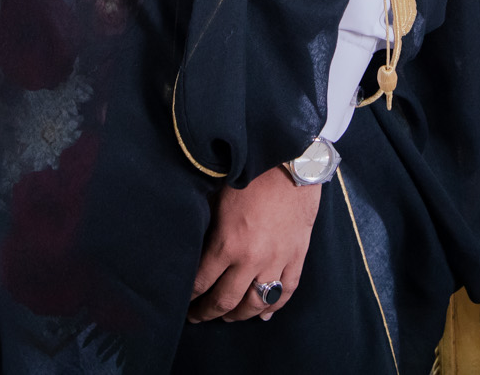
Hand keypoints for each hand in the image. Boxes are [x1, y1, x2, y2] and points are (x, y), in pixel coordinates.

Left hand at [186, 166, 320, 322]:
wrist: (291, 161)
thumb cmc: (250, 172)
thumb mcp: (217, 197)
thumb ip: (207, 226)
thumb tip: (196, 244)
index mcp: (227, 244)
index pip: (202, 282)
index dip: (189, 297)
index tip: (182, 301)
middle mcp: (252, 260)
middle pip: (226, 301)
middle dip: (207, 312)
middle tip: (197, 317)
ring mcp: (277, 261)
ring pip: (256, 303)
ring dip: (239, 315)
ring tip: (228, 317)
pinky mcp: (297, 256)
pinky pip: (287, 291)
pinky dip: (274, 306)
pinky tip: (264, 312)